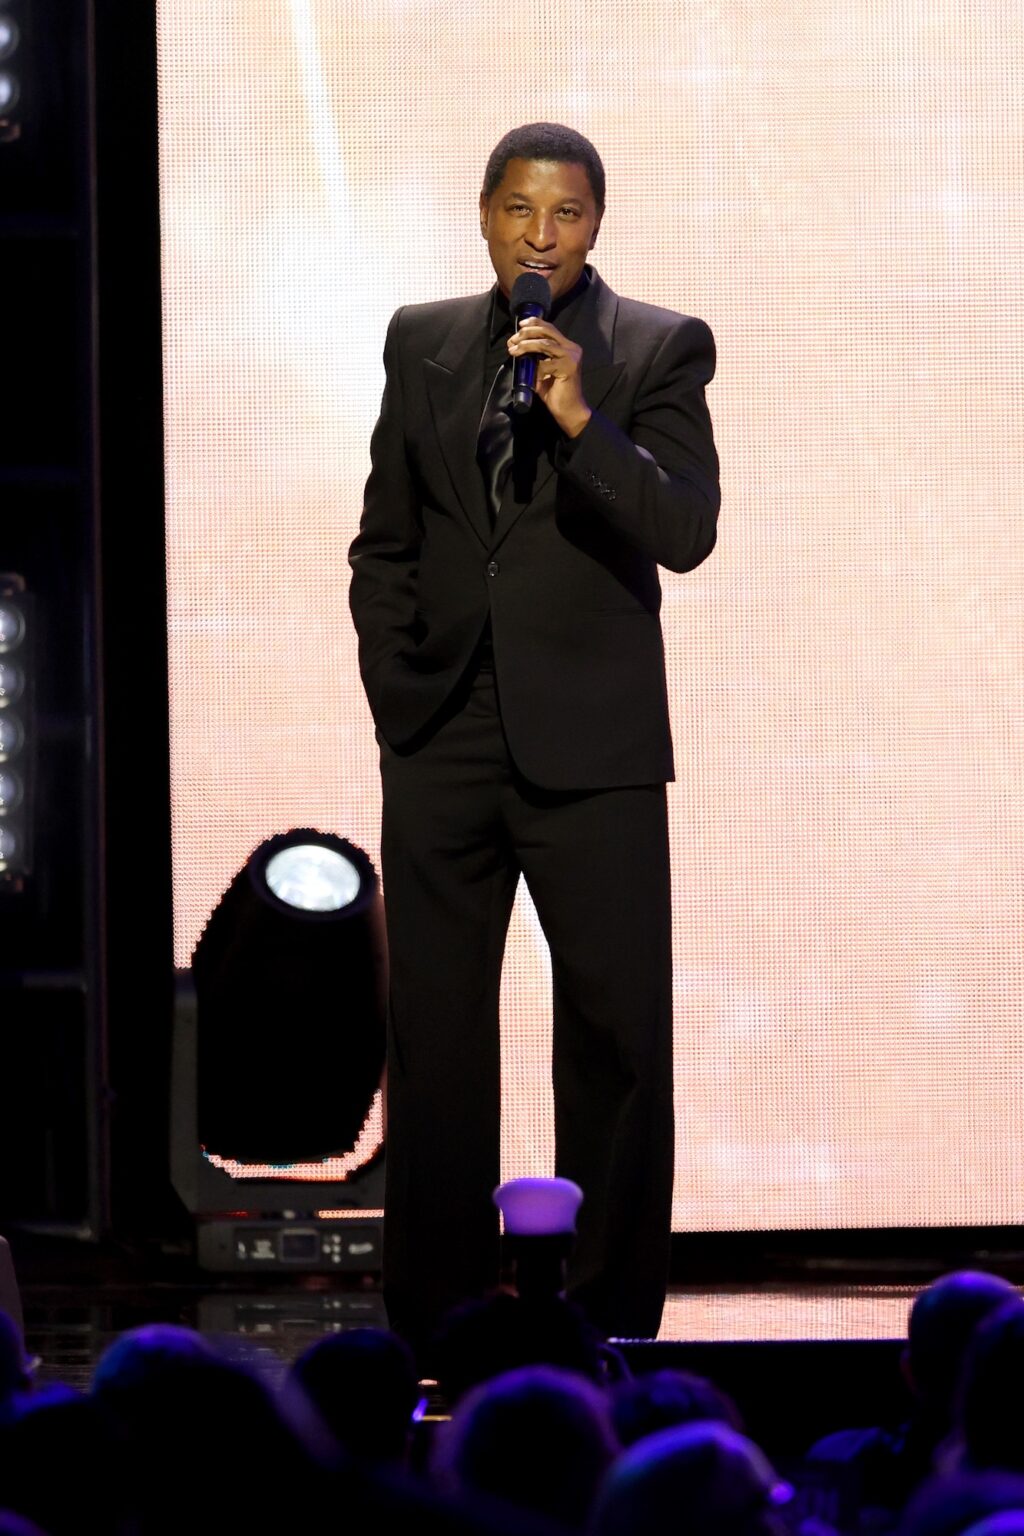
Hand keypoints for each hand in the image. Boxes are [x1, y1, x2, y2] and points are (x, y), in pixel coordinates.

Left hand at [508, 320, 591, 437]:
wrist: (569, 412)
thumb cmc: (555, 393)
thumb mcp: (542, 370)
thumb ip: (536, 358)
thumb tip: (517, 347)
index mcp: (567, 347)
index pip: (549, 328)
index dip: (534, 323)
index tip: (519, 325)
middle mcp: (572, 348)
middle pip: (547, 330)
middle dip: (527, 332)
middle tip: (513, 340)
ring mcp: (572, 357)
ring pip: (545, 343)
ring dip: (526, 345)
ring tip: (513, 350)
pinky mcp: (569, 368)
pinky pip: (546, 364)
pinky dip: (535, 368)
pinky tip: (530, 374)